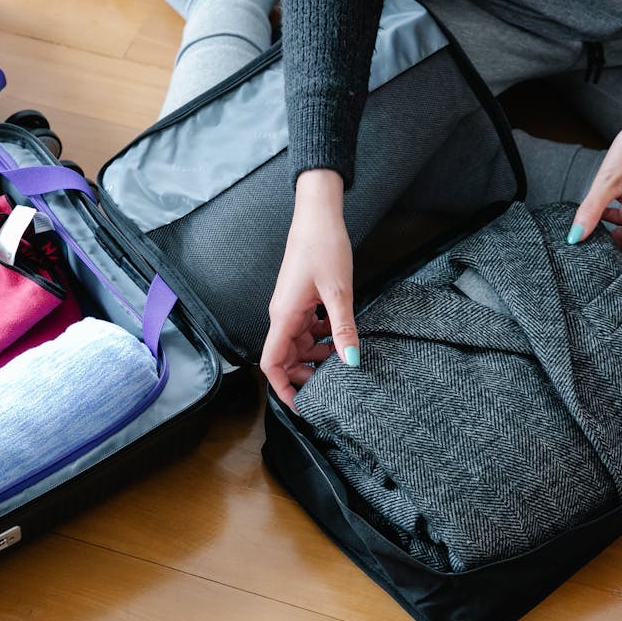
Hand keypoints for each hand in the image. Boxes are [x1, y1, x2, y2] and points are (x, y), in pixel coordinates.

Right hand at [260, 169, 359, 409]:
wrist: (317, 215)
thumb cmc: (323, 247)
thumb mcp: (339, 293)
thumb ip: (343, 330)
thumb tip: (350, 362)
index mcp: (283, 316)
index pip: (271, 363)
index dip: (282, 389)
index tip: (301, 405)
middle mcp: (281, 315)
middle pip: (285, 358)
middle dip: (305, 374)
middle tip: (333, 381)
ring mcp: (290, 307)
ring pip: (297, 344)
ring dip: (316, 355)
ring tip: (342, 356)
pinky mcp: (300, 299)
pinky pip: (305, 328)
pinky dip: (320, 337)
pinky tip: (339, 333)